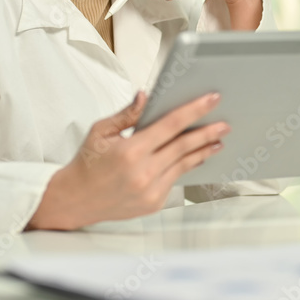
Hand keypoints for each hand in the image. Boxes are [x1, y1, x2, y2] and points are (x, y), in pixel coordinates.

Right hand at [26, 91, 228, 230]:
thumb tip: (146, 95)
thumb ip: (127, 114)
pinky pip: (175, 179)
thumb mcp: (100, 131)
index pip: (171, 125)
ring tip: (217, 140)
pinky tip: (196, 157)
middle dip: (207, 132)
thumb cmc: (87, 163)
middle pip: (184, 146)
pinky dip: (186, 166)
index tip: (212, 99)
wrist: (75, 200)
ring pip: (184, 164)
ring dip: (203, 151)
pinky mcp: (153, 203)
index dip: (194, 110)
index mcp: (130, 151)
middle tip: (225, 123)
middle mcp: (143, 172)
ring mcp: (150, 191)